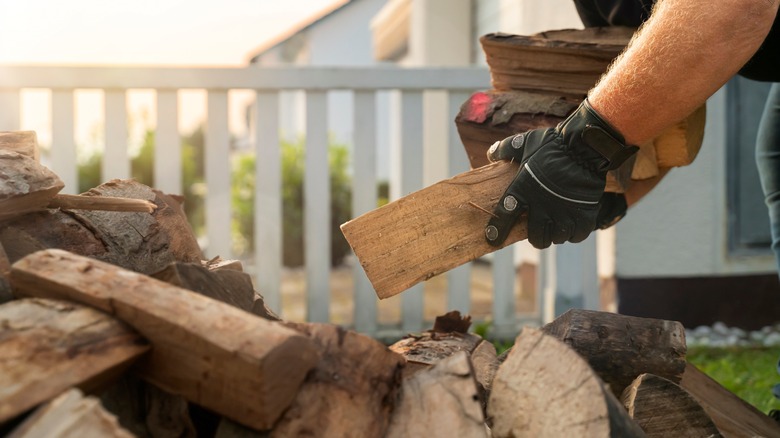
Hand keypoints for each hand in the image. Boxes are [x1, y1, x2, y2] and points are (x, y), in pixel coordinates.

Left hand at [484, 99, 636, 248]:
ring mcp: (564, 211)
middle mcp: (542, 205)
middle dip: (537, 237)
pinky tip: (573, 226)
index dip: (497, 230)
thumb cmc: (554, 144)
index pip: (505, 215)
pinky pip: (577, 235)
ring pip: (557, 237)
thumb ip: (507, 149)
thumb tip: (491, 153)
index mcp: (524, 189)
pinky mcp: (584, 213)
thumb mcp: (526, 142)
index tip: (492, 239)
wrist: (585, 145)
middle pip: (536, 236)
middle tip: (539, 230)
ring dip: (556, 234)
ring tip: (557, 226)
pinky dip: (574, 234)